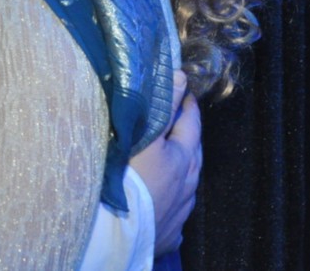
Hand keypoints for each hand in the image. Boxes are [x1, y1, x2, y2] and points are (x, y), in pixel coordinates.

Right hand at [128, 70, 201, 255]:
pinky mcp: (168, 234)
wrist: (116, 232)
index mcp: (182, 158)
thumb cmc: (126, 177)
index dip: (187, 104)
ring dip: (182, 168)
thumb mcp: (143, 134)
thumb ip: (163, 105)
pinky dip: (172, 202)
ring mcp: (179, 211)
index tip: (185, 90)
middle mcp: (187, 185)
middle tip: (181, 119)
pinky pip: (175, 213)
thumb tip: (181, 76)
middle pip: (193, 154)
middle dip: (188, 134)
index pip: (190, 124)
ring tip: (172, 159)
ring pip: (188, 184)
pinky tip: (165, 201)